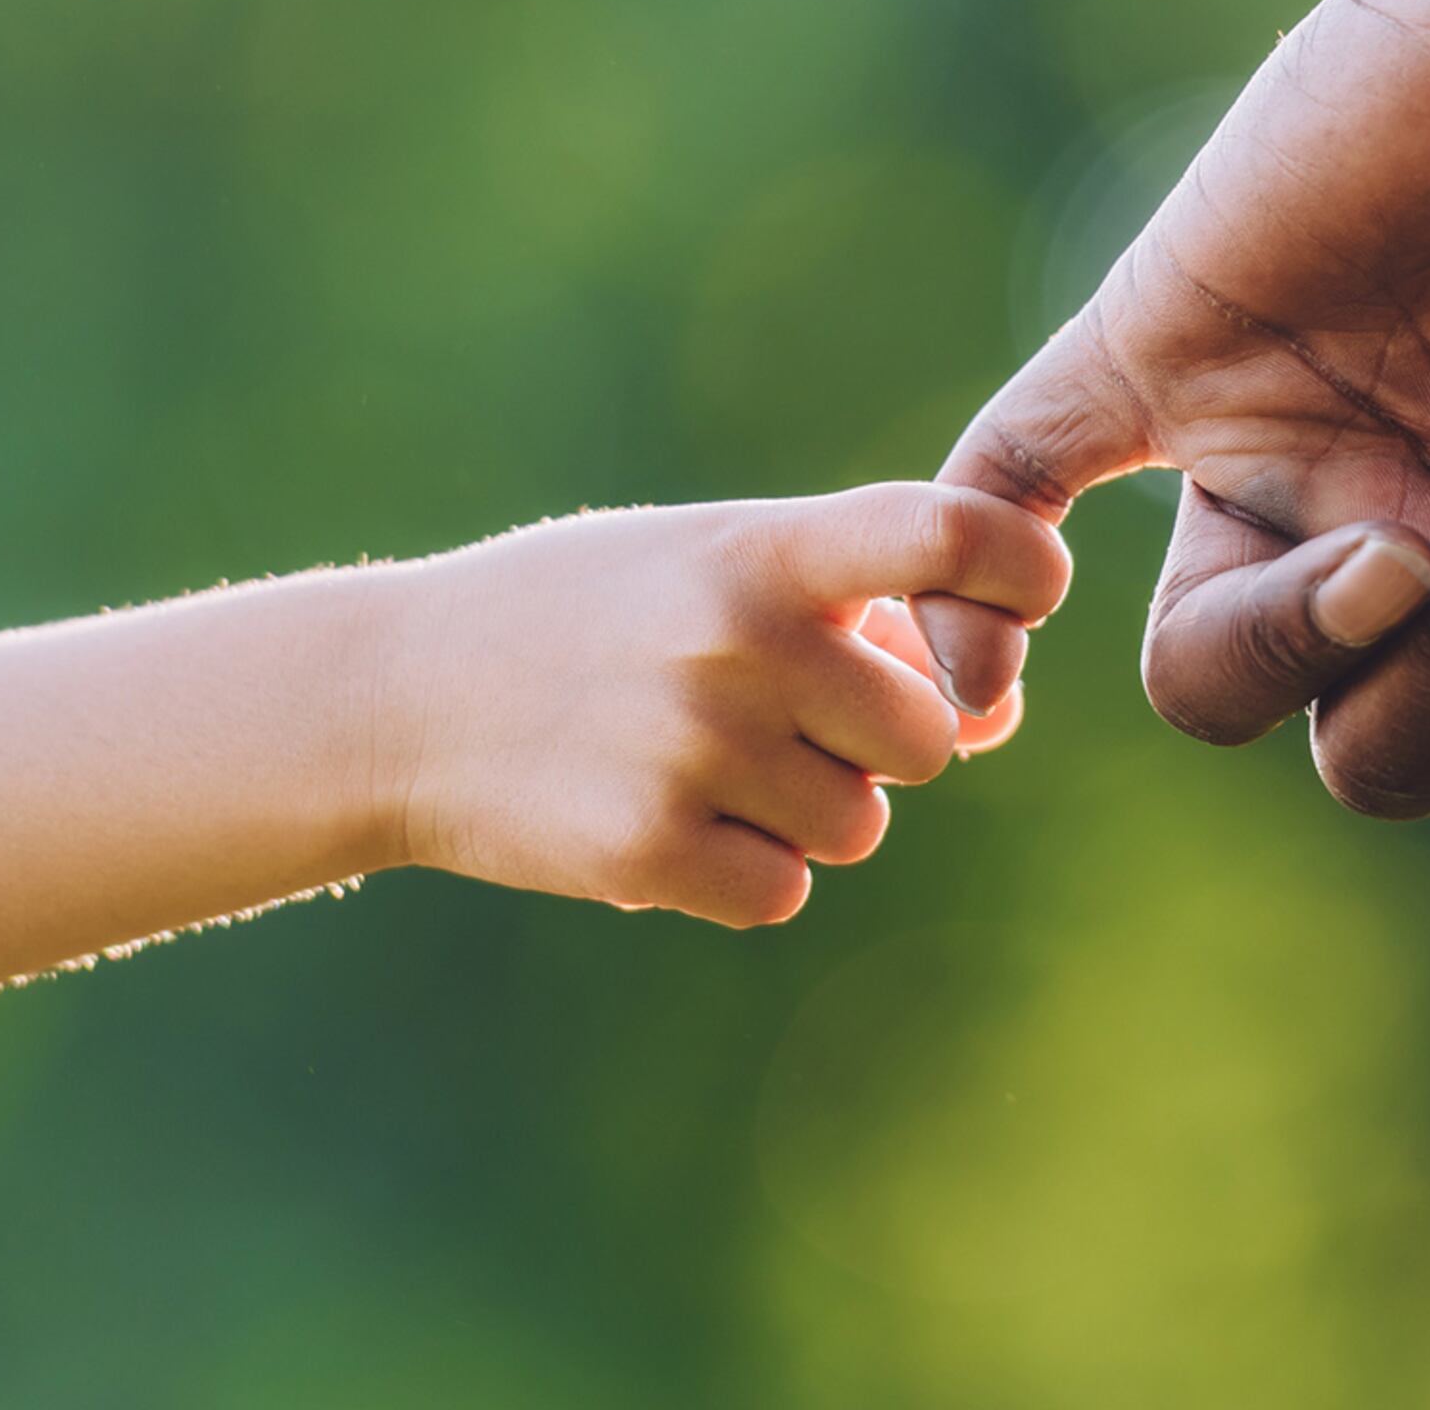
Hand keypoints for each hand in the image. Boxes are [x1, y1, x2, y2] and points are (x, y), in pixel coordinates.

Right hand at [378, 485, 1069, 926]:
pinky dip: (739, 872)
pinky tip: (660, 816)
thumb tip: (995, 719)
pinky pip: (782, 893)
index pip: (948, 536)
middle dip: (873, 742)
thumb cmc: (592, 619)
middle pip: (928, 740)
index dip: (1021, 568)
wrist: (396, 696)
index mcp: (763, 549)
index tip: (1034, 590)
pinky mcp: (650, 850)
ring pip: (859, 828)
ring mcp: (694, 749)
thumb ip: (854, 616)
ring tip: (696, 760)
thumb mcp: (709, 566)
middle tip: (771, 715)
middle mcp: (739, 640)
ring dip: (803, 813)